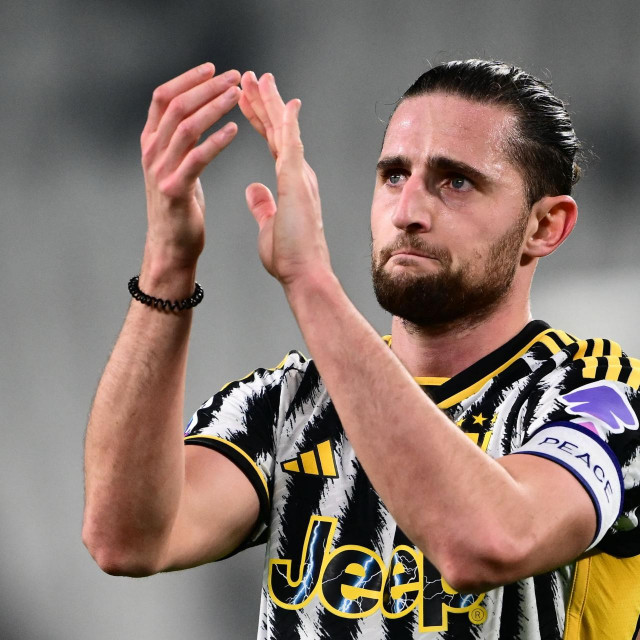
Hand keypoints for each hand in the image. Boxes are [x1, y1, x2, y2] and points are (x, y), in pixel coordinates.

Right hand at [140, 63, 240, 274]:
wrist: (171, 245)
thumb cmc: (179, 206)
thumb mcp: (174, 166)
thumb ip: (180, 141)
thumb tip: (197, 114)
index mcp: (150, 142)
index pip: (163, 97)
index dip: (188, 79)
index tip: (213, 68)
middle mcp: (151, 152)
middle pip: (176, 106)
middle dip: (206, 87)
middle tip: (234, 77)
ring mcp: (160, 170)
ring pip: (186, 127)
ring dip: (213, 107)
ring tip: (237, 96)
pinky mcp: (175, 190)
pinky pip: (197, 158)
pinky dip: (216, 141)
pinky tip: (234, 130)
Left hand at [239, 72, 331, 286]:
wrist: (304, 273)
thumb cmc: (290, 257)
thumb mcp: (268, 224)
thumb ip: (262, 204)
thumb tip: (252, 189)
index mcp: (291, 183)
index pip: (274, 143)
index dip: (261, 119)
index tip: (248, 100)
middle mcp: (299, 174)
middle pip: (279, 130)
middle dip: (264, 102)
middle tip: (251, 78)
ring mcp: (300, 176)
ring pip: (284, 130)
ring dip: (271, 103)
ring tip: (256, 78)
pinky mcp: (297, 182)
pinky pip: (291, 145)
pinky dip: (287, 122)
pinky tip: (284, 102)